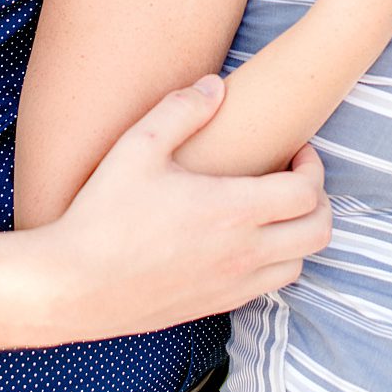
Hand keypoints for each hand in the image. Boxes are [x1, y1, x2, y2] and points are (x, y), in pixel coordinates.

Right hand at [44, 75, 332, 337]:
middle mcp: (244, 253)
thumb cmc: (101, 216)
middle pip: (320, 231)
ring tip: (274, 212)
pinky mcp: (216, 306)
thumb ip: (181, 110)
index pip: (308, 192)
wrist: (71, 287)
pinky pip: (269, 287)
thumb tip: (215, 85)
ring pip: (300, 264)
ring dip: (299, 235)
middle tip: (295, 180)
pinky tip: (246, 242)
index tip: (297, 152)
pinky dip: (274, 263)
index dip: (313, 167)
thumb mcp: (137, 149)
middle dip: (320, 201)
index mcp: (234, 211)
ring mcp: (232, 285)